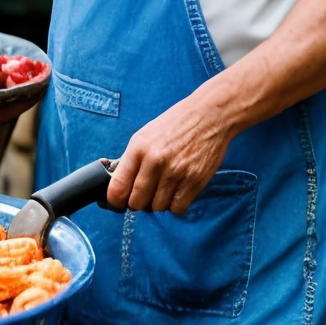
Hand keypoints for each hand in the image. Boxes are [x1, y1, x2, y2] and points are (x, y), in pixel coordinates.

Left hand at [106, 88, 237, 214]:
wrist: (209, 115)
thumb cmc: (175, 124)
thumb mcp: (145, 135)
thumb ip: (131, 160)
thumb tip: (118, 186)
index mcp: (138, 148)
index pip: (117, 189)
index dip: (116, 201)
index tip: (120, 201)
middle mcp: (155, 161)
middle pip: (136, 203)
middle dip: (139, 202)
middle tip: (146, 193)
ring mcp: (176, 172)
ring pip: (157, 208)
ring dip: (159, 203)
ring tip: (165, 189)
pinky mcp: (194, 181)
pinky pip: (178, 209)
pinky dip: (176, 206)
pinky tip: (178, 193)